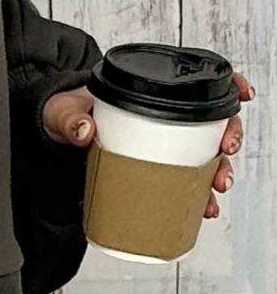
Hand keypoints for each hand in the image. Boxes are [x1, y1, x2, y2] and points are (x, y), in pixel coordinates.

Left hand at [41, 70, 255, 219]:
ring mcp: (160, 145)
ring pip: (203, 155)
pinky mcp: (152, 169)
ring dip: (218, 172)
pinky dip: (197, 196)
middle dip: (228, 137)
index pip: (196, 84)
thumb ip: (69, 119)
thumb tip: (83, 130)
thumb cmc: (62, 115)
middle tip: (225, 151)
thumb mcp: (62, 112)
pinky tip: (202, 210)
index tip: (242, 93)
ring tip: (216, 189)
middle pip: (211, 123)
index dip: (227, 85)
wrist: (51, 136)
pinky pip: (183, 181)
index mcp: (147, 95)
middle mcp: (162, 118)